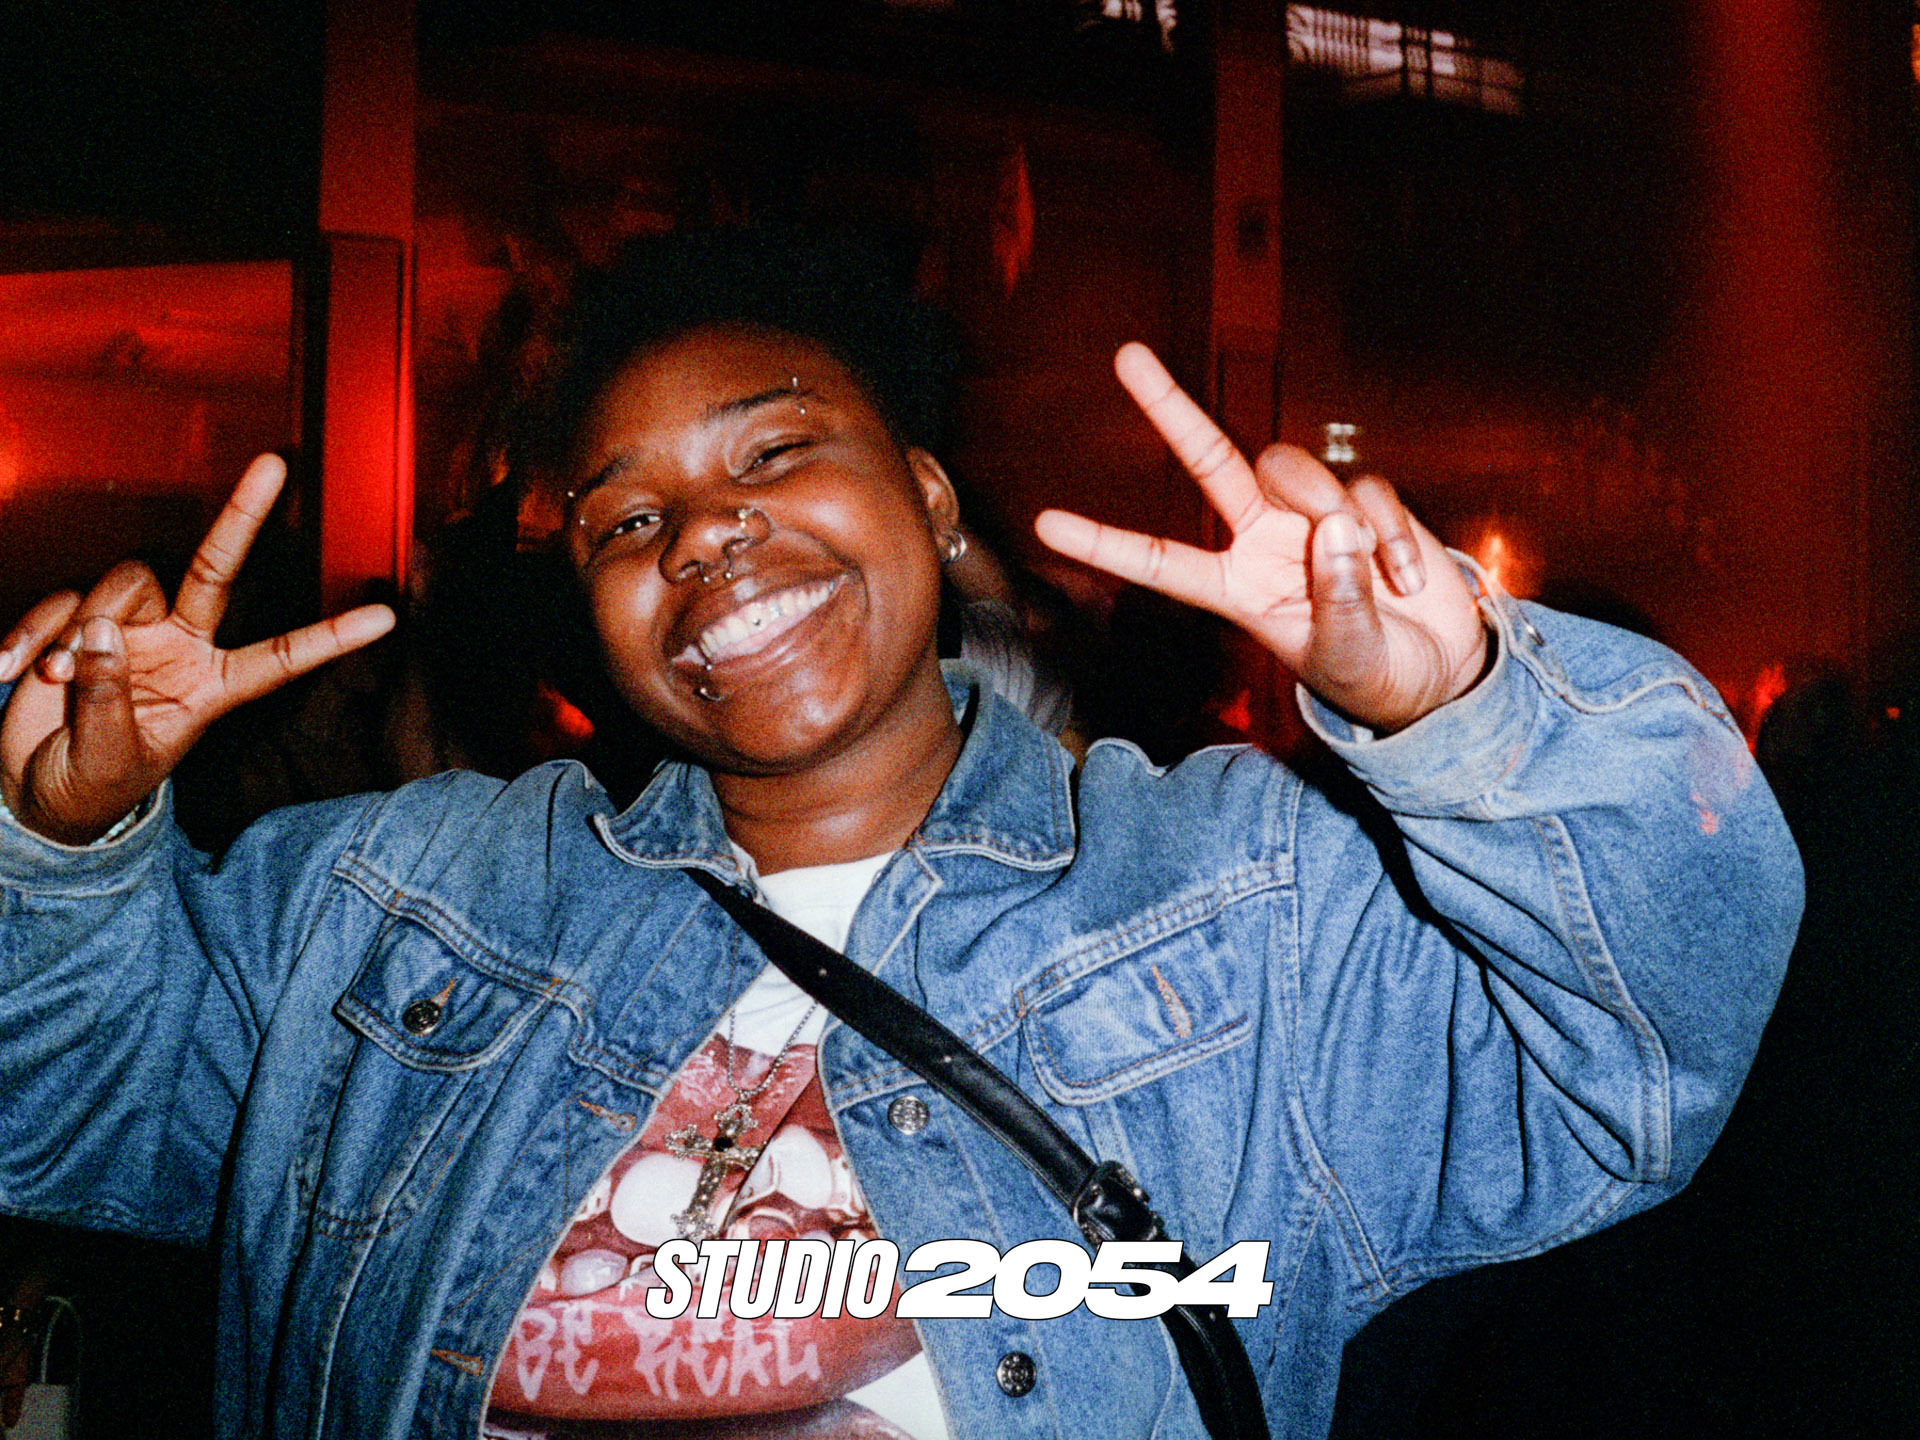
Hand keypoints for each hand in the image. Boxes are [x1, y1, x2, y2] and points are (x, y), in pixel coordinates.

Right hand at [0, 455, 395, 843]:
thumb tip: (102, 633)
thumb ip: (107, 697)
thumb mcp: (106, 759)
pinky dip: (30, 632)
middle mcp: (181, 645)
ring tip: (51, 682)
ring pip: (123, 583)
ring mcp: (130, 629)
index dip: (331, 638)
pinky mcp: (75, 623)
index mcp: (212, 686)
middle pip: (214, 570)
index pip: (281, 657)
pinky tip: (6, 669)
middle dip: (241, 518)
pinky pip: (60, 603)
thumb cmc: (89, 787)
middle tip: (272, 464)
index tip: (387, 618)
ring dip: (81, 627)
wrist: (34, 795)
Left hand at [1035, 344, 1487, 732]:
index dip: (1104, 541)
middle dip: (1170, 406)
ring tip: (1381, 580)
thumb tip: (1336, 529)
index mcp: (1236, 588)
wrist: (1440, 672)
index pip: (1158, 560)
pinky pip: (1367, 491)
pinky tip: (1405, 578)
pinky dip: (1392, 532)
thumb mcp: (1350, 657)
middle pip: (1209, 460)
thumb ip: (1340, 599)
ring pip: (1296, 470)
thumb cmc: (1377, 676)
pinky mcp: (1364, 502)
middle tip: (1125, 355)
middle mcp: (1262, 540)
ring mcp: (1311, 516)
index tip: (1045, 524)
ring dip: (1337, 515)